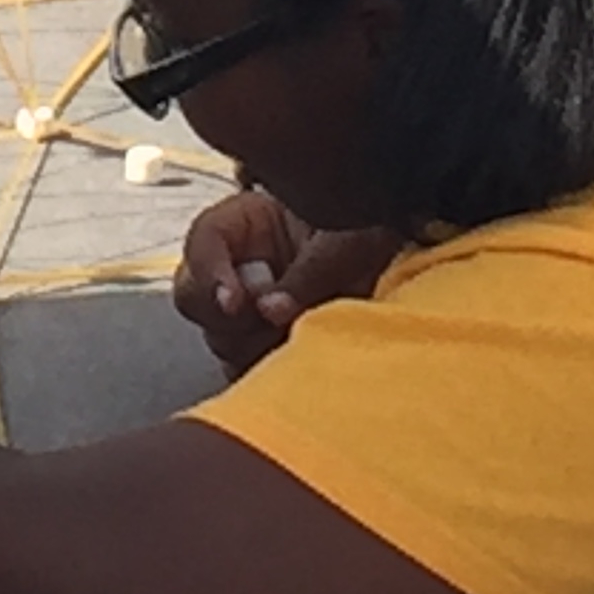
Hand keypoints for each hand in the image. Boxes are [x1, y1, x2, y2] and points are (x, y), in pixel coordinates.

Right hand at [176, 189, 399, 376]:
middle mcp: (237, 266)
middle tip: (267, 320)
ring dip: (253, 343)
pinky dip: (263, 370)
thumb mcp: (345, 240)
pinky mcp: (263, 343)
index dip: (211, 271)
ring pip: (218, 337)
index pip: (204, 240)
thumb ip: (308, 271)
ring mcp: (248, 308)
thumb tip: (270, 310)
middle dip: (226, 314)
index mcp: (247, 224)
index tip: (235, 301)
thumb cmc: (369, 233)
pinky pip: (241, 367)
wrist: (400, 266)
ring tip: (299, 335)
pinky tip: (297, 358)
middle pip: (193, 295)